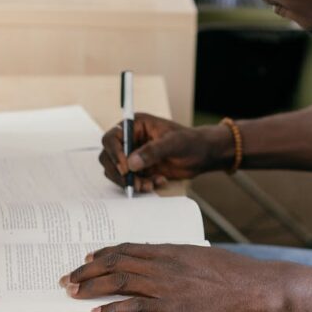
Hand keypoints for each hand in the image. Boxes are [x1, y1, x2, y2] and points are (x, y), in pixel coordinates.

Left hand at [60, 243, 282, 311]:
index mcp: (171, 249)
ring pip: (118, 279)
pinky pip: (134, 307)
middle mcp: (164, 262)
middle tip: (68, 276)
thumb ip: (182, 262)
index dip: (105, 252)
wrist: (256, 286)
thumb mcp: (204, 259)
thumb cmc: (235, 275)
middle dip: (88, 268)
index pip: (129, 247)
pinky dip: (112, 310)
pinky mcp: (172, 307)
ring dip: (91, 285)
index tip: (88, 256)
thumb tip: (170, 267)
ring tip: (72, 291)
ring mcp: (166, 283)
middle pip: (116, 260)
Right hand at [100, 113, 232, 192]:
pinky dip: (141, 185)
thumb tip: (131, 163)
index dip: (114, 153)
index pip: (112, 138)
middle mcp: (130, 140)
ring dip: (131, 182)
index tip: (126, 168)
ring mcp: (134, 155)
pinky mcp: (140, 169)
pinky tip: (158, 182)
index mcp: (135, 125)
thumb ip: (152, 151)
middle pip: (109, 157)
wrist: (202, 155)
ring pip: (118, 172)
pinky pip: (131, 181)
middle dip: (121, 173)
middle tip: (135, 183)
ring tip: (150, 184)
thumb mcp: (173, 143)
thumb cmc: (190, 141)